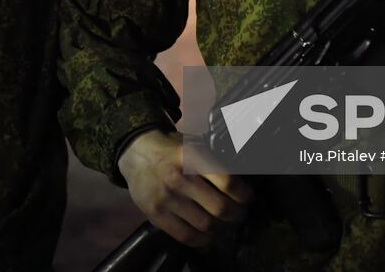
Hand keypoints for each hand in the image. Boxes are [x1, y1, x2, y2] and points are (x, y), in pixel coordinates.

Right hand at [116, 129, 251, 248]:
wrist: (136, 151)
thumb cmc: (171, 149)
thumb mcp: (194, 145)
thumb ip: (214, 161)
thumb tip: (241, 183)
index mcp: (192, 157)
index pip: (228, 182)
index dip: (244, 195)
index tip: (248, 198)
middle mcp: (179, 178)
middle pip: (220, 208)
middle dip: (237, 214)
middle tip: (239, 213)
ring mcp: (166, 198)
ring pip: (205, 225)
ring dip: (221, 228)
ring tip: (224, 224)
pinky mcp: (155, 214)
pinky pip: (185, 236)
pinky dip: (202, 240)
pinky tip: (208, 235)